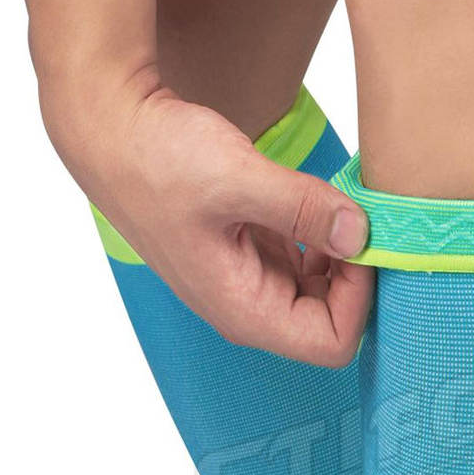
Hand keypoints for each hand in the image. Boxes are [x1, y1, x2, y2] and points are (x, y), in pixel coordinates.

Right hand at [48, 72, 371, 367]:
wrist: (112, 131)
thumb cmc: (158, 161)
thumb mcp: (238, 179)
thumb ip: (305, 209)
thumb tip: (361, 234)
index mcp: (244, 311)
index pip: (331, 342)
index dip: (359, 299)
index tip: (359, 242)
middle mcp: (250, 307)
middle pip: (333, 321)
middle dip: (356, 276)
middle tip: (359, 219)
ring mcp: (251, 281)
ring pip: (324, 290)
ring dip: (342, 252)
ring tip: (336, 203)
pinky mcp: (253, 253)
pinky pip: (307, 261)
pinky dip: (323, 235)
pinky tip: (315, 200)